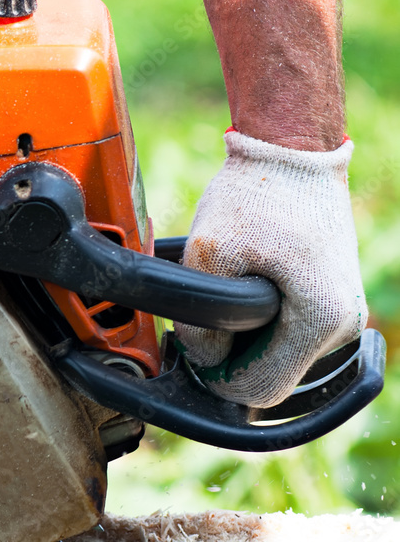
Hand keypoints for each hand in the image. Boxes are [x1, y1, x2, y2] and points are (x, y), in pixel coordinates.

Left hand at [175, 131, 367, 408]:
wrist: (293, 151)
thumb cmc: (256, 194)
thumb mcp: (210, 253)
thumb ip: (199, 321)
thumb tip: (205, 360)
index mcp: (321, 319)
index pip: (263, 389)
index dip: (220, 379)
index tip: (198, 347)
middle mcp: (343, 325)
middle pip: (273, 378)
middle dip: (234, 359)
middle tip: (206, 319)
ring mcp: (344, 315)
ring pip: (281, 359)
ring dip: (247, 342)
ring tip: (228, 296)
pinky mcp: (335, 302)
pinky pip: (291, 337)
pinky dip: (263, 326)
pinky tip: (246, 291)